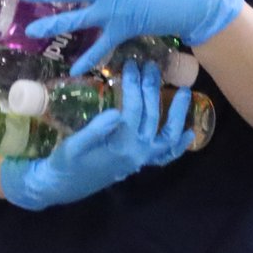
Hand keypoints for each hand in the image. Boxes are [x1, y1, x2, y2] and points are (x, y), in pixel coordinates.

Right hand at [0, 61, 192, 209]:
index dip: (133, 85)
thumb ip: (95, 130)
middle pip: (151, 115)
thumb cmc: (65, 163)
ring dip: (178, 114)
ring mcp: (141, 159)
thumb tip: (117, 112)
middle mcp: (136, 153)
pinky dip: (178, 146)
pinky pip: (165, 156)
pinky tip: (189, 133)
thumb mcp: (73, 145)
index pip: (132, 109)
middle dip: (151, 88)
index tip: (130, 65)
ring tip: (186, 91)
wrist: (62, 186)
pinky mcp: (139, 163)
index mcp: (119, 146)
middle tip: (150, 66)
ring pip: (167, 136)